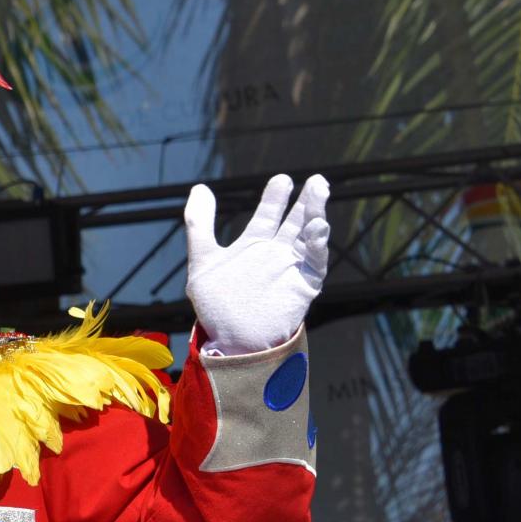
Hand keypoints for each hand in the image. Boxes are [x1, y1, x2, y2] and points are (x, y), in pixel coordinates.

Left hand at [183, 173, 329, 355]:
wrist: (231, 341)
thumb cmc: (215, 305)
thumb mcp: (202, 261)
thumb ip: (199, 225)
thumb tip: (200, 187)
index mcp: (252, 245)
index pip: (268, 214)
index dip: (275, 197)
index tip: (282, 179)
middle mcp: (275, 253)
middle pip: (294, 220)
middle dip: (305, 200)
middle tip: (316, 180)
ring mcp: (291, 267)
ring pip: (308, 236)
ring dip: (316, 214)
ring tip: (321, 192)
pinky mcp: (304, 285)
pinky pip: (315, 262)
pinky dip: (318, 245)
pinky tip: (318, 227)